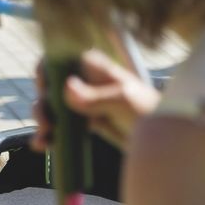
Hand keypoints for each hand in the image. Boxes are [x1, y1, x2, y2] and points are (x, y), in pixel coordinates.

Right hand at [30, 49, 159, 150]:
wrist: (161, 138)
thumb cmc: (148, 110)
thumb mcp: (122, 100)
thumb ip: (95, 96)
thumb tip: (67, 88)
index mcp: (93, 66)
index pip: (60, 59)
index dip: (46, 71)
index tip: (44, 90)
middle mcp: (83, 81)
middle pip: (50, 87)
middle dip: (42, 105)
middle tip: (46, 124)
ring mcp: (81, 103)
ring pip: (51, 108)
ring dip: (43, 122)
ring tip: (44, 140)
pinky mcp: (82, 122)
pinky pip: (59, 127)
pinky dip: (49, 136)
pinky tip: (44, 145)